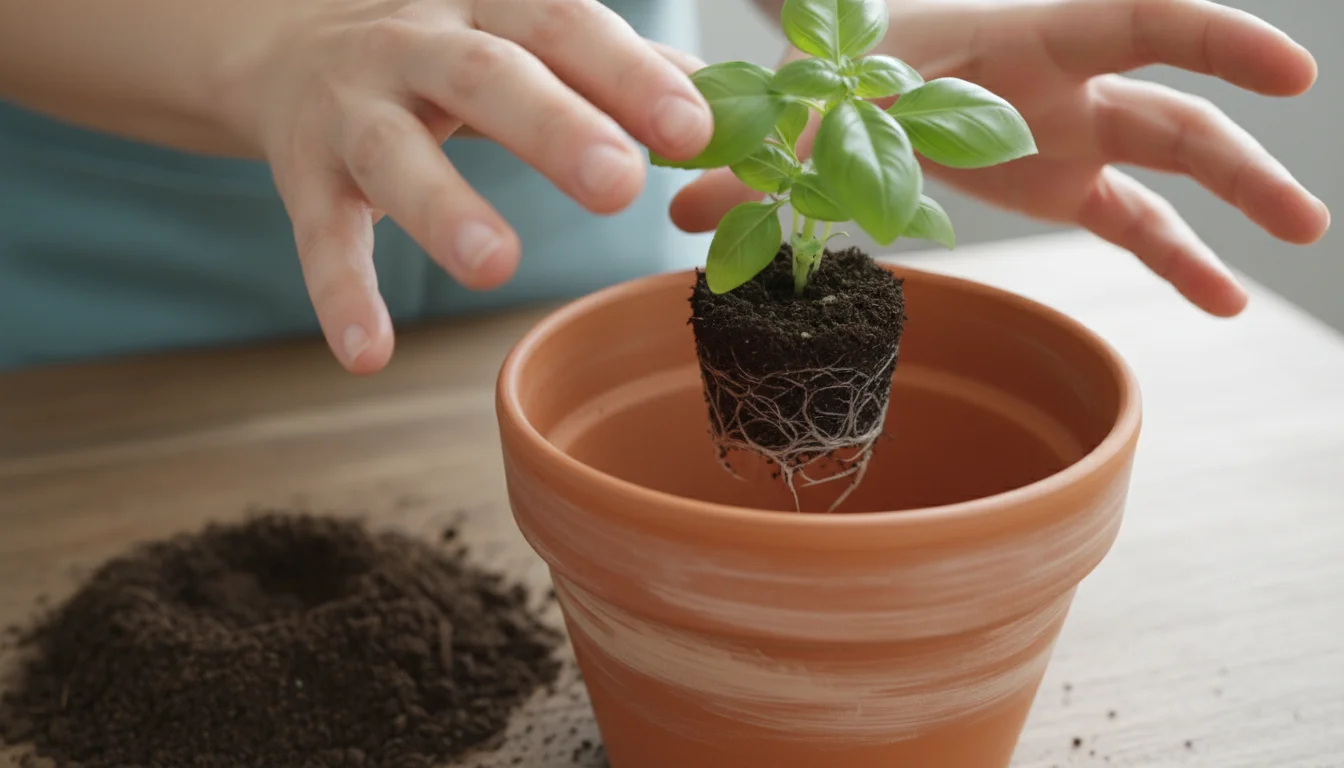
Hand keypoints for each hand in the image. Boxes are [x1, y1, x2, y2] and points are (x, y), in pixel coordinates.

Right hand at [224, 0, 713, 372]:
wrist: (292, 51)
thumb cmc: (452, 56)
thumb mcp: (531, 47)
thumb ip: (628, 78)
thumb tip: (744, 128)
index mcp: (494, 6)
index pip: (569, 25)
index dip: (632, 76)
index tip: (693, 133)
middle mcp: (419, 41)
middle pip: (487, 74)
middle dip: (553, 126)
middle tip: (617, 185)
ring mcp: (355, 106)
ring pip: (395, 151)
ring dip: (443, 206)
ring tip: (494, 267)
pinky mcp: (305, 172)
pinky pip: (322, 233)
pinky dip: (341, 293)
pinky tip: (368, 354)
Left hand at [672, 0, 1330, 316]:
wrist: (859, 68)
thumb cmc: (843, 62)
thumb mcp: (808, 103)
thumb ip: (757, 150)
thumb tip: (679, 207)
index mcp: (1019, 35)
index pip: (1136, 19)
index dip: (1214, 41)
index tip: (1288, 74)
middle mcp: (1063, 79)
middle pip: (1171, 107)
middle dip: (1238, 154)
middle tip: (1302, 213)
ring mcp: (1072, 131)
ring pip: (1173, 162)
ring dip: (1235, 204)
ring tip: (1295, 248)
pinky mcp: (1064, 180)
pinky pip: (1138, 220)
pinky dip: (1179, 258)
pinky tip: (1226, 301)